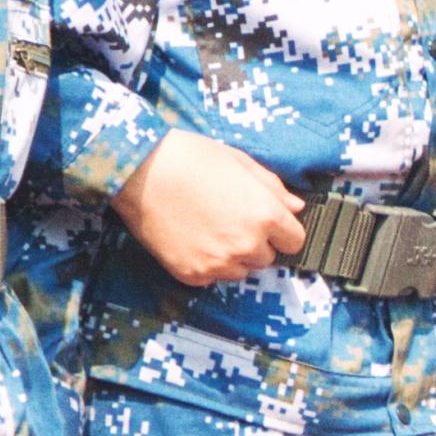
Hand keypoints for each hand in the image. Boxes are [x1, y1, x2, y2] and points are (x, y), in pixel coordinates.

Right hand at [117, 130, 307, 285]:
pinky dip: (206, 263)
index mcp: (265, 215)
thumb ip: (273, 188)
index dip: (282, 231)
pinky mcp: (192, 274)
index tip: (268, 223)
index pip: (295, 241)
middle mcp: (246, 244)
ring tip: (210, 228)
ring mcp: (218, 263)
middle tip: (230, 219)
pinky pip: (212, 276)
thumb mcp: (240, 162)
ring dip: (233, 256)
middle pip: (267, 258)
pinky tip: (192, 237)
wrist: (139, 172)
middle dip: (256, 242)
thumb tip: (296, 207)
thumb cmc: (190, 158)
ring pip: (241, 271)